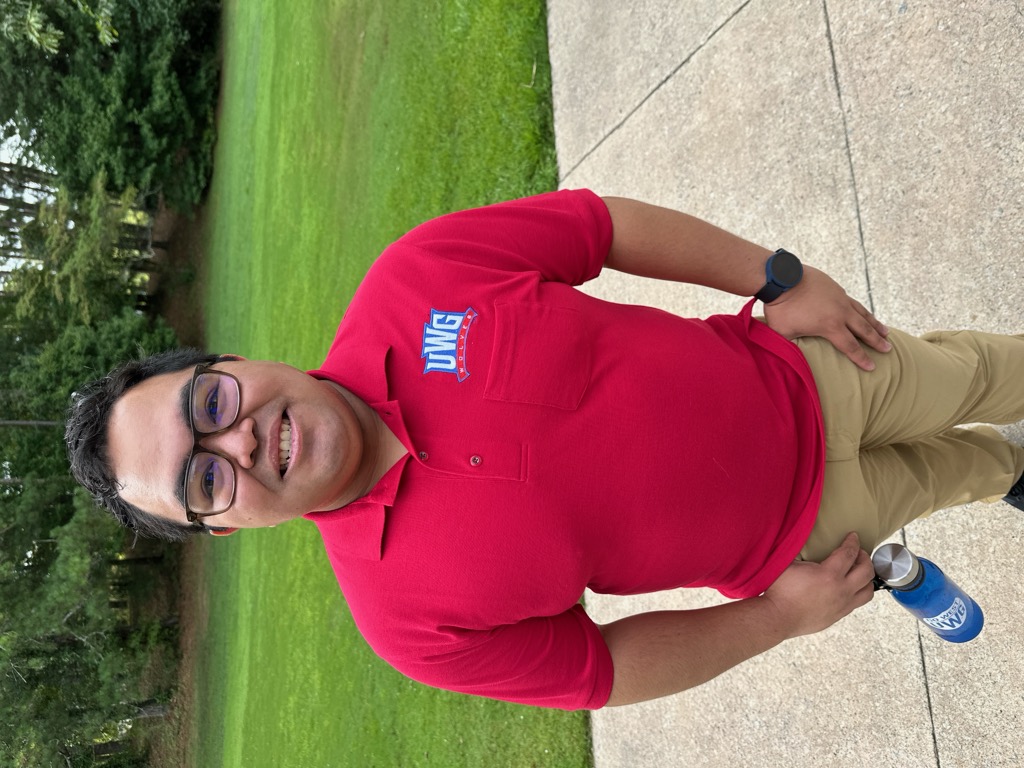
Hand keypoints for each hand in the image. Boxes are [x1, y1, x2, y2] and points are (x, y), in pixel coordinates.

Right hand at [762, 532, 875, 637]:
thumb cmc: (780, 590)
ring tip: (858, 572)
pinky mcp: (839, 615)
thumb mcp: (787, 562)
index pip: (849, 553)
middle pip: (866, 571)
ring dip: (867, 578)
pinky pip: (857, 603)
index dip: (853, 542)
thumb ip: (799, 548)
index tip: (853, 536)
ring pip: (868, 591)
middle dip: (864, 558)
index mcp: (829, 574)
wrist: (778, 617)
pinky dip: (858, 592)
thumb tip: (800, 535)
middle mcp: (841, 590)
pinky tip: (848, 588)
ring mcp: (842, 604)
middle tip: (857, 553)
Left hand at [763, 266, 890, 370]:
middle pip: (864, 329)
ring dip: (874, 323)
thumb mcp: (783, 333)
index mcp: (830, 326)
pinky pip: (852, 301)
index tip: (872, 366)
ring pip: (862, 313)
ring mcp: (840, 297)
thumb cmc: (780, 307)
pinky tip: (862, 313)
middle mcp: (840, 312)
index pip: (850, 346)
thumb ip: (791, 345)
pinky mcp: (835, 287)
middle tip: (888, 349)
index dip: (861, 358)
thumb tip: (790, 355)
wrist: (782, 277)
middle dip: (876, 341)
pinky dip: (860, 309)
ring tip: (885, 331)